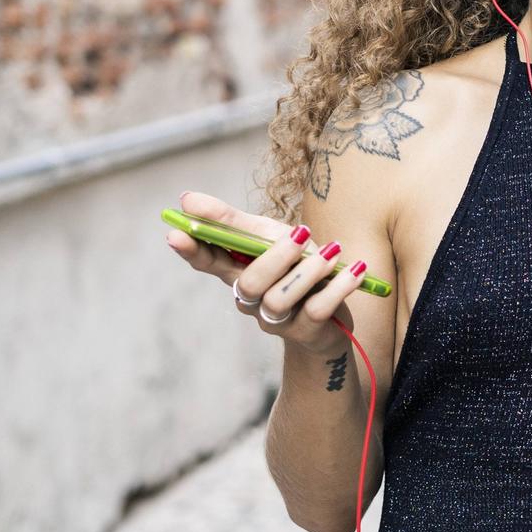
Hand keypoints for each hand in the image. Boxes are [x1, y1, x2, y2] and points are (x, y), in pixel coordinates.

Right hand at [164, 191, 366, 359]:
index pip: (208, 262)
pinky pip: (318, 310)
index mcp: (240, 273)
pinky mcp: (308, 333)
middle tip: (300, 234)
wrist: (334, 318)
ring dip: (308, 273)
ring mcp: (278, 321)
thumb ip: (235, 223)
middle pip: (249, 285)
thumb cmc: (297, 270)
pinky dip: (338, 288)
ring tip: (332, 253)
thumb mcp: (271, 239)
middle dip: (274, 258)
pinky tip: (355, 270)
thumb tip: (188, 199)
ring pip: (279, 300)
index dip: (192, 251)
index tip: (175, 234)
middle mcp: (253, 301)